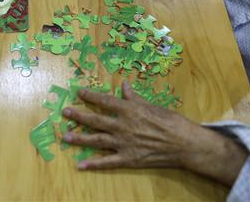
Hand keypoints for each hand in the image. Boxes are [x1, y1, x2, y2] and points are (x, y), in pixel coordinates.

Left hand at [62, 81, 248, 185]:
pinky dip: (94, 164)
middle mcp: (122, 126)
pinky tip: (81, 165)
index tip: (78, 92)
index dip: (91, 96)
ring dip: (80, 139)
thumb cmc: (170, 121)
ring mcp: (124, 143)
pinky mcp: (128, 159)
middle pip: (95, 120)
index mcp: (129, 110)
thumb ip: (134, 97)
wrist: (184, 144)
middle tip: (65, 112)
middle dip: (78, 116)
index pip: (105, 101)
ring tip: (65, 137)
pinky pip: (107, 162)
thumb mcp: (152, 105)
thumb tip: (124, 85)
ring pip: (96, 140)